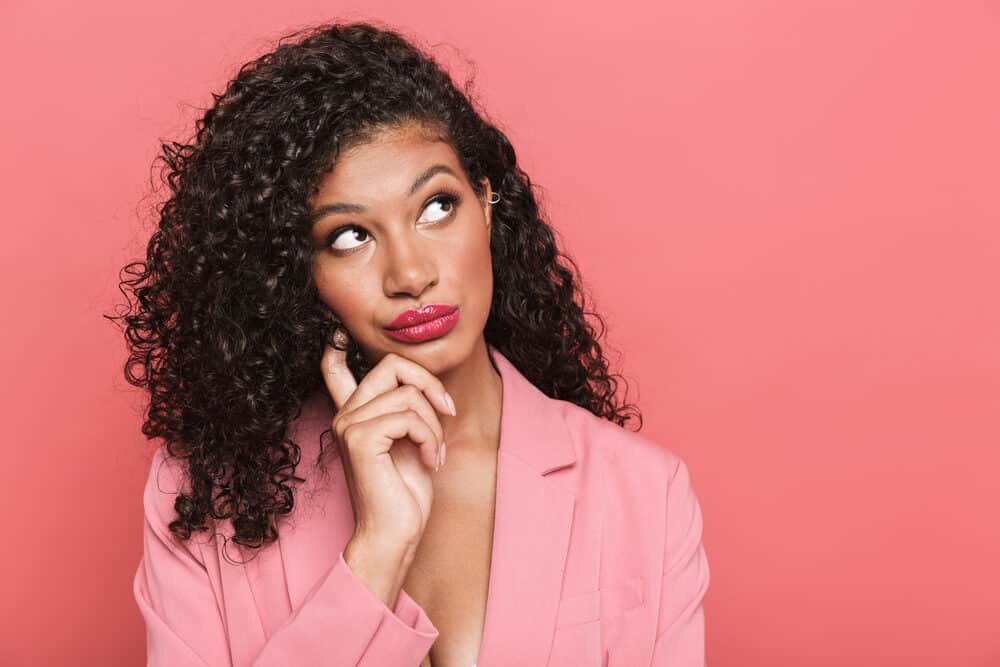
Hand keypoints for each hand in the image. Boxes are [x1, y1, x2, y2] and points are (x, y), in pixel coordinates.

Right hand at [321, 339, 453, 552]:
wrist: (394, 535)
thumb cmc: (404, 493)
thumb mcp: (409, 442)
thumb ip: (405, 411)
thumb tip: (419, 383)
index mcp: (353, 414)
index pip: (334, 367)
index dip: (338, 346)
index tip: (338, 333)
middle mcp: (345, 415)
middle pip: (392, 365)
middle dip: (430, 384)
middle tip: (447, 412)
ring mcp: (349, 425)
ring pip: (408, 395)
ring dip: (434, 425)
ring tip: (435, 453)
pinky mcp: (361, 439)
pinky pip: (409, 417)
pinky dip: (430, 438)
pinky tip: (429, 461)